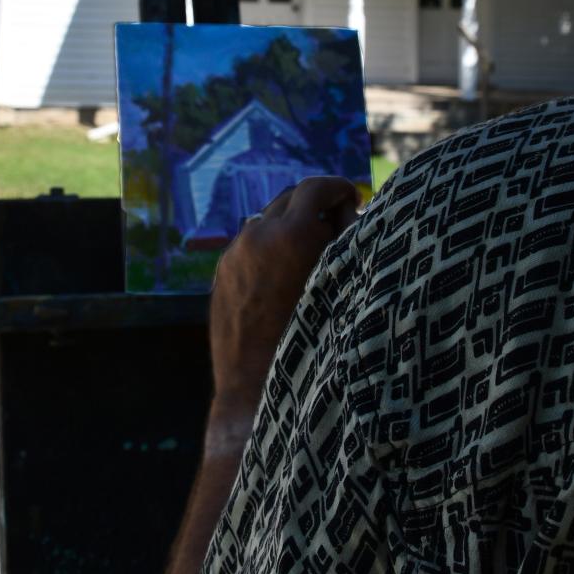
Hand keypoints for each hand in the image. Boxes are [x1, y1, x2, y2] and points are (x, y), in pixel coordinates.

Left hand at [208, 176, 361, 423]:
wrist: (258, 386)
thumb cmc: (315, 341)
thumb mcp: (341, 285)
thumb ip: (345, 242)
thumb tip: (345, 214)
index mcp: (293, 234)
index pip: (317, 187)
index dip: (339, 188)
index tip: (352, 198)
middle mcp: (258, 235)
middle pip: (291, 197)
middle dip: (315, 204)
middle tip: (336, 223)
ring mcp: (235, 252)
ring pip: (267, 219)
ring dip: (289, 224)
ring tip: (309, 251)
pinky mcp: (222, 271)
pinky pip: (249, 244)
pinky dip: (268, 246)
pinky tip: (282, 273)